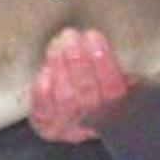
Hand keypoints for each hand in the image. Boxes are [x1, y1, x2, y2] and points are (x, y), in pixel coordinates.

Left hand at [29, 27, 128, 142]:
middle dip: (78, 59)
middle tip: (71, 35)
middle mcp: (93, 120)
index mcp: (116, 108)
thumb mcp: (111, 79)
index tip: (93, 36)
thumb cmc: (93, 90)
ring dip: (60, 66)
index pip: (113, 87)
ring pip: (65, 97)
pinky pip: (44, 108)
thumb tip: (108, 48)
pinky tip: (45, 69)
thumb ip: (113, 67)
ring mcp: (68, 124)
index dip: (104, 60)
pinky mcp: (45, 124)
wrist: (71, 121)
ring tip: (58, 44)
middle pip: (86, 91)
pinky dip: (43, 89)